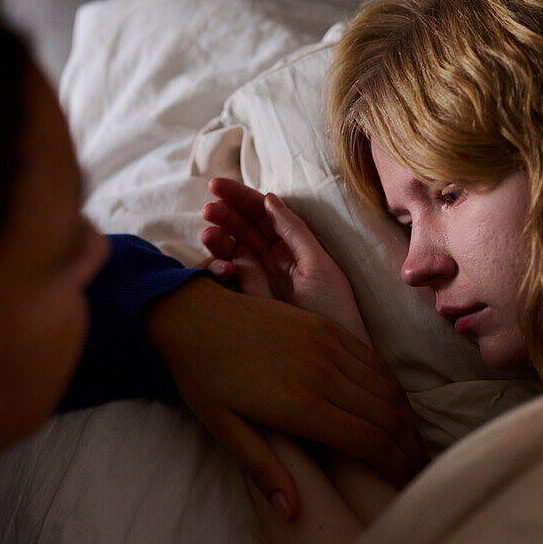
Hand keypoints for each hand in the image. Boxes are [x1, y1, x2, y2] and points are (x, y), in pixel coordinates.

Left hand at [145, 277, 424, 518]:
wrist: (193, 316)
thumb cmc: (204, 378)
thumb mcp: (224, 429)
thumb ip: (263, 469)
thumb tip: (293, 513)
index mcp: (301, 406)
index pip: (368, 442)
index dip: (394, 466)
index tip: (407, 485)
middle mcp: (324, 373)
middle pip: (386, 416)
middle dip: (407, 446)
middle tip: (417, 470)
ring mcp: (328, 344)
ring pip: (386, 386)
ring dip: (404, 417)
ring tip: (409, 442)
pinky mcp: (326, 325)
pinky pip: (371, 358)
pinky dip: (389, 384)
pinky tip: (392, 403)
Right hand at [202, 178, 369, 342]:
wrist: (334, 358)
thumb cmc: (334, 311)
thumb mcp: (318, 265)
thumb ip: (293, 232)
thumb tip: (269, 198)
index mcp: (290, 245)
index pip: (261, 213)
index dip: (240, 197)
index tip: (217, 185)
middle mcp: (270, 259)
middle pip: (241, 228)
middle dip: (223, 216)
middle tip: (208, 211)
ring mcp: (255, 280)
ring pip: (229, 251)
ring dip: (217, 241)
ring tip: (209, 236)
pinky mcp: (245, 303)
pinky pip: (225, 280)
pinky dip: (218, 271)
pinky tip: (221, 268)